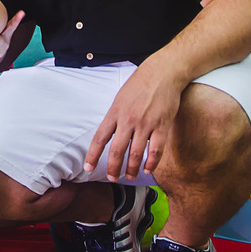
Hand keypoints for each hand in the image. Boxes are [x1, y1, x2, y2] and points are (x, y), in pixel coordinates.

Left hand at [84, 63, 184, 180]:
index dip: (93, 155)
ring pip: (136, 153)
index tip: (88, 168)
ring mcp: (145, 123)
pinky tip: (148, 169)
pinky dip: (151, 163)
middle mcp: (128, 120)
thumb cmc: (140, 85)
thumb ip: (115, 117)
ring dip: (132, 168)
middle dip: (113, 168)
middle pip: (117, 150)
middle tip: (113, 178)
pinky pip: (156, 150)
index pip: (100, 138)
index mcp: (115, 113)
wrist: (162, 73)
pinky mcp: (161, 125)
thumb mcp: (120, 98)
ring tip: (129, 176)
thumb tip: (108, 134)